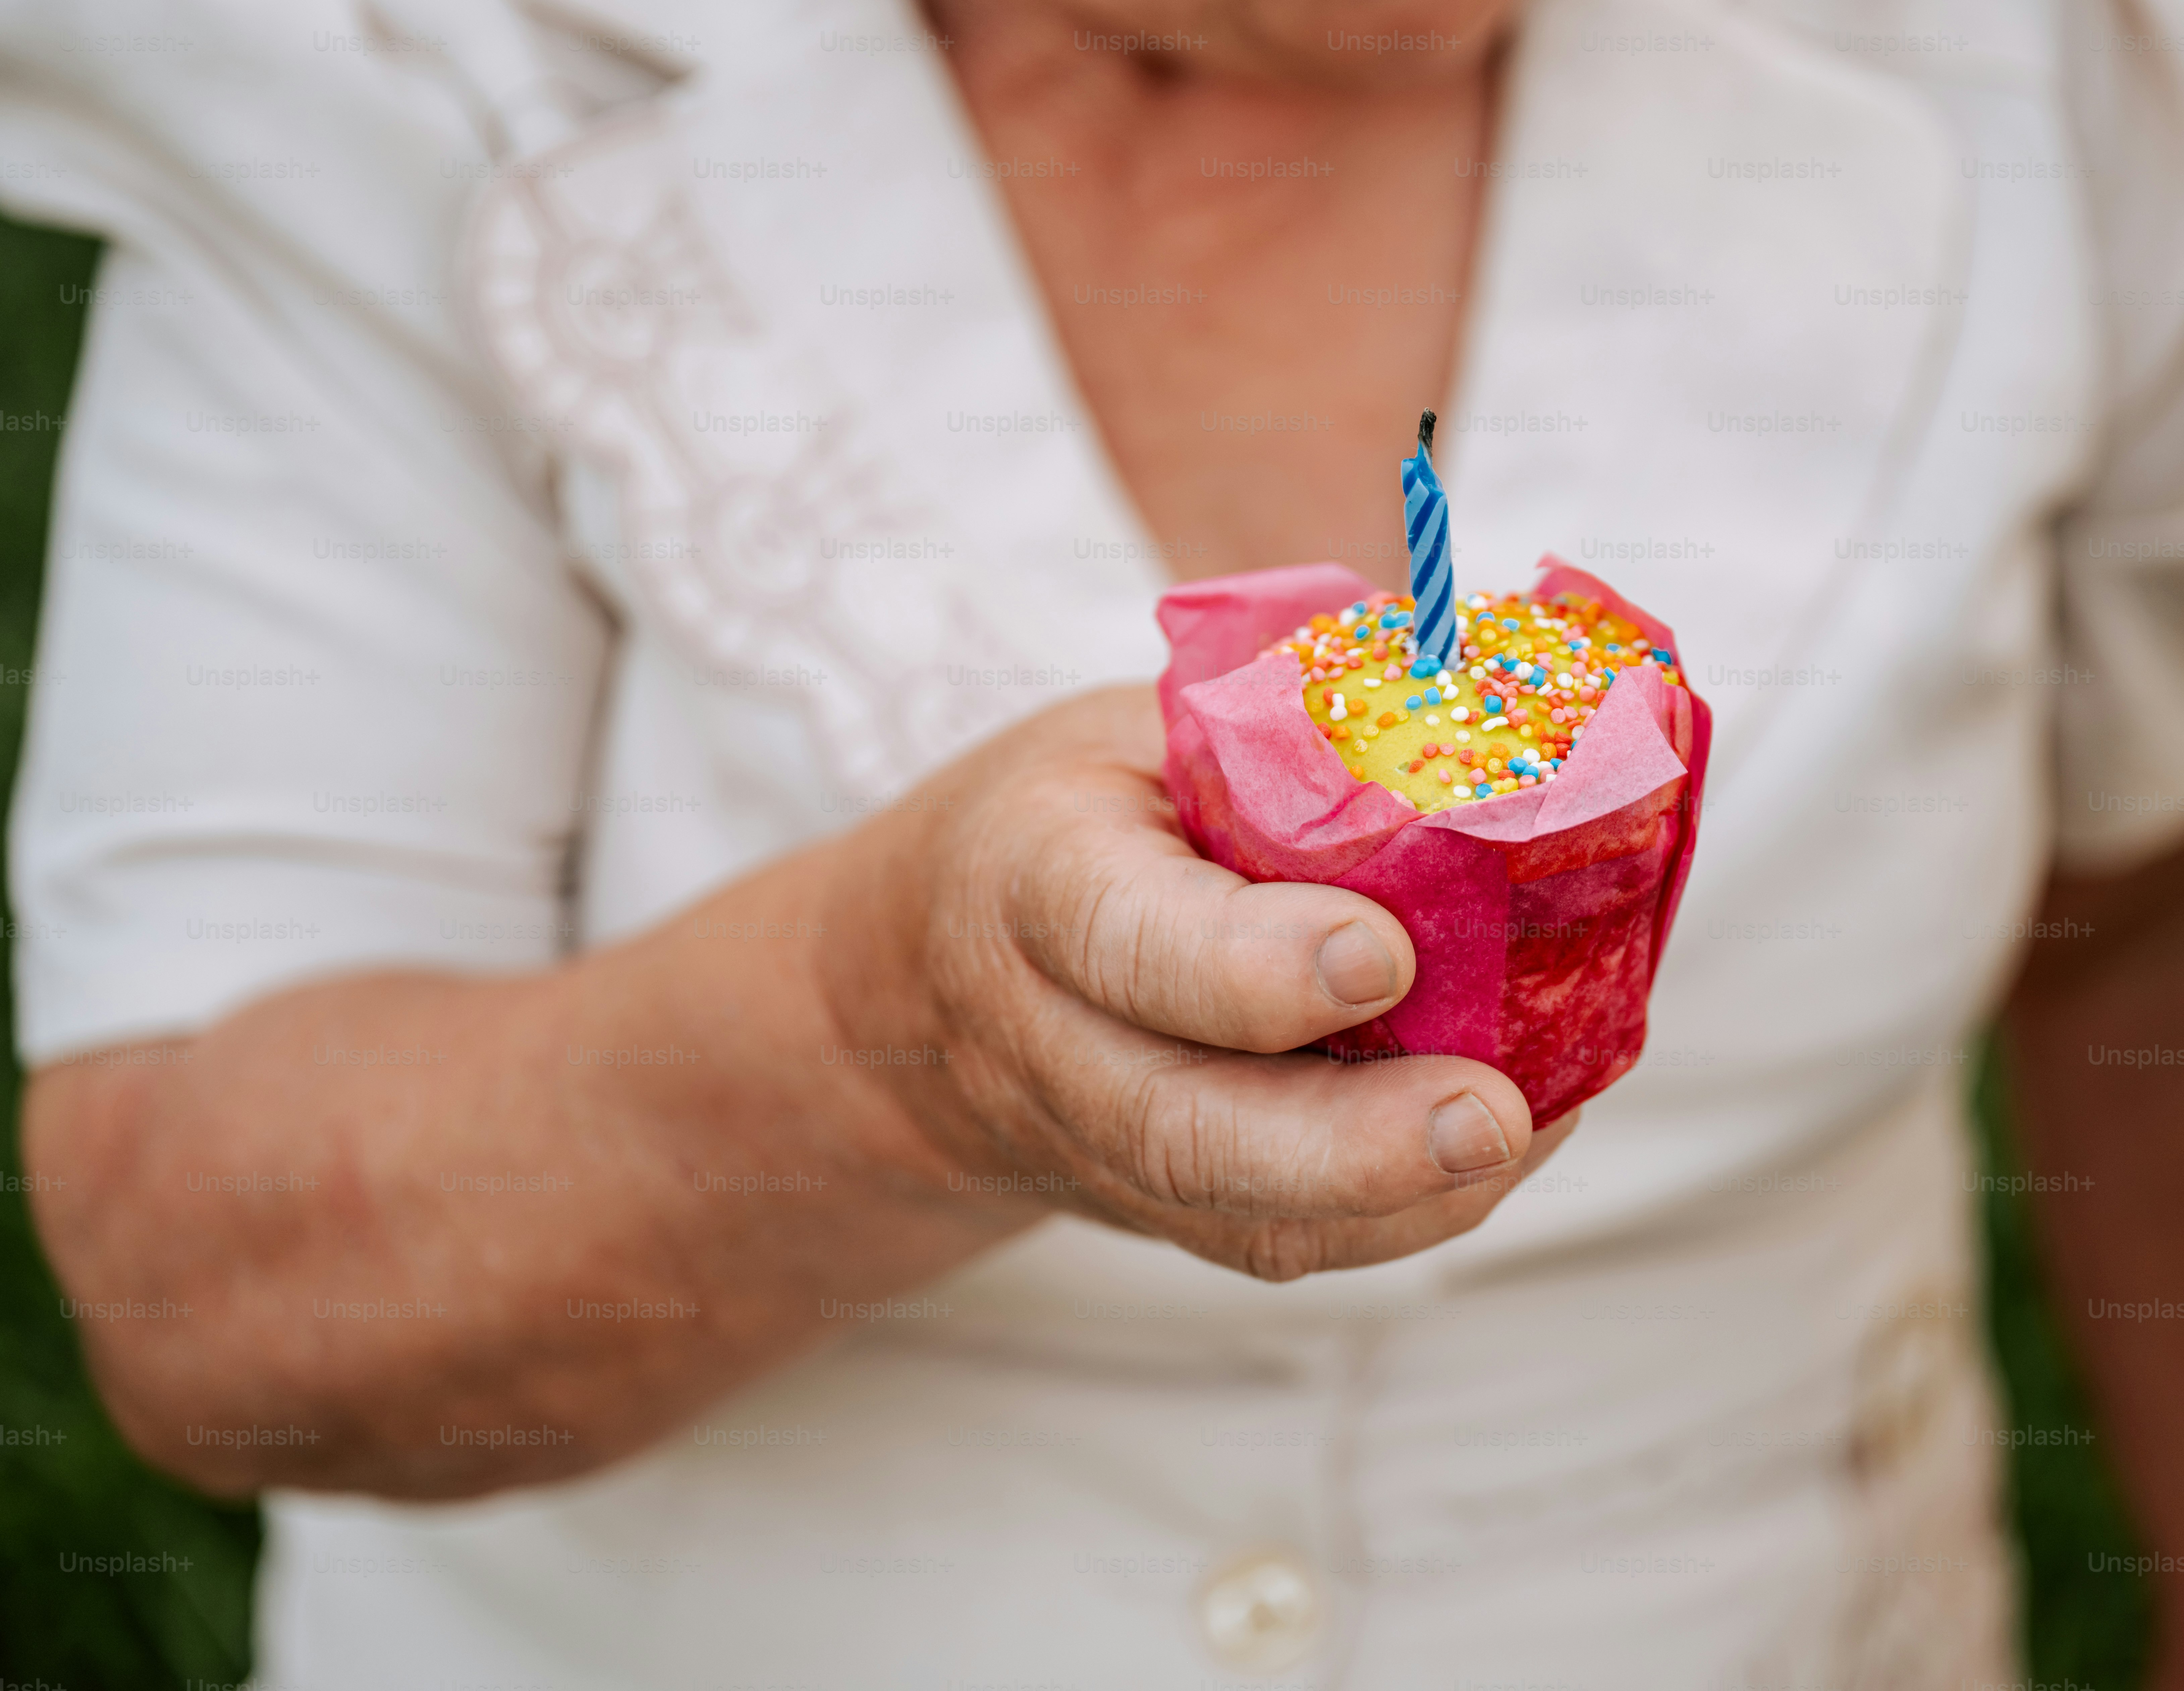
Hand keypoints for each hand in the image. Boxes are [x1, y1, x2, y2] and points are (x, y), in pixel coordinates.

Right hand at [821, 685, 1573, 1281]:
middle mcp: (1048, 1037)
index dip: (1250, 963)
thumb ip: (1276, 745)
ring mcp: (1095, 1146)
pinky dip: (1408, 1213)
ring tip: (1527, 1133)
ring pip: (1243, 1218)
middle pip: (1180, 1131)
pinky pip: (1283, 1242)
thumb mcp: (1141, 732)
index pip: (1125, 937)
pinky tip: (1501, 1152)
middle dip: (1348, 1143)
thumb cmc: (1080, 817)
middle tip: (1489, 1116)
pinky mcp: (1159, 1209)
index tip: (1382, 956)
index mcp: (1033, 875)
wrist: (929, 976)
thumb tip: (1482, 727)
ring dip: (1402, 1198)